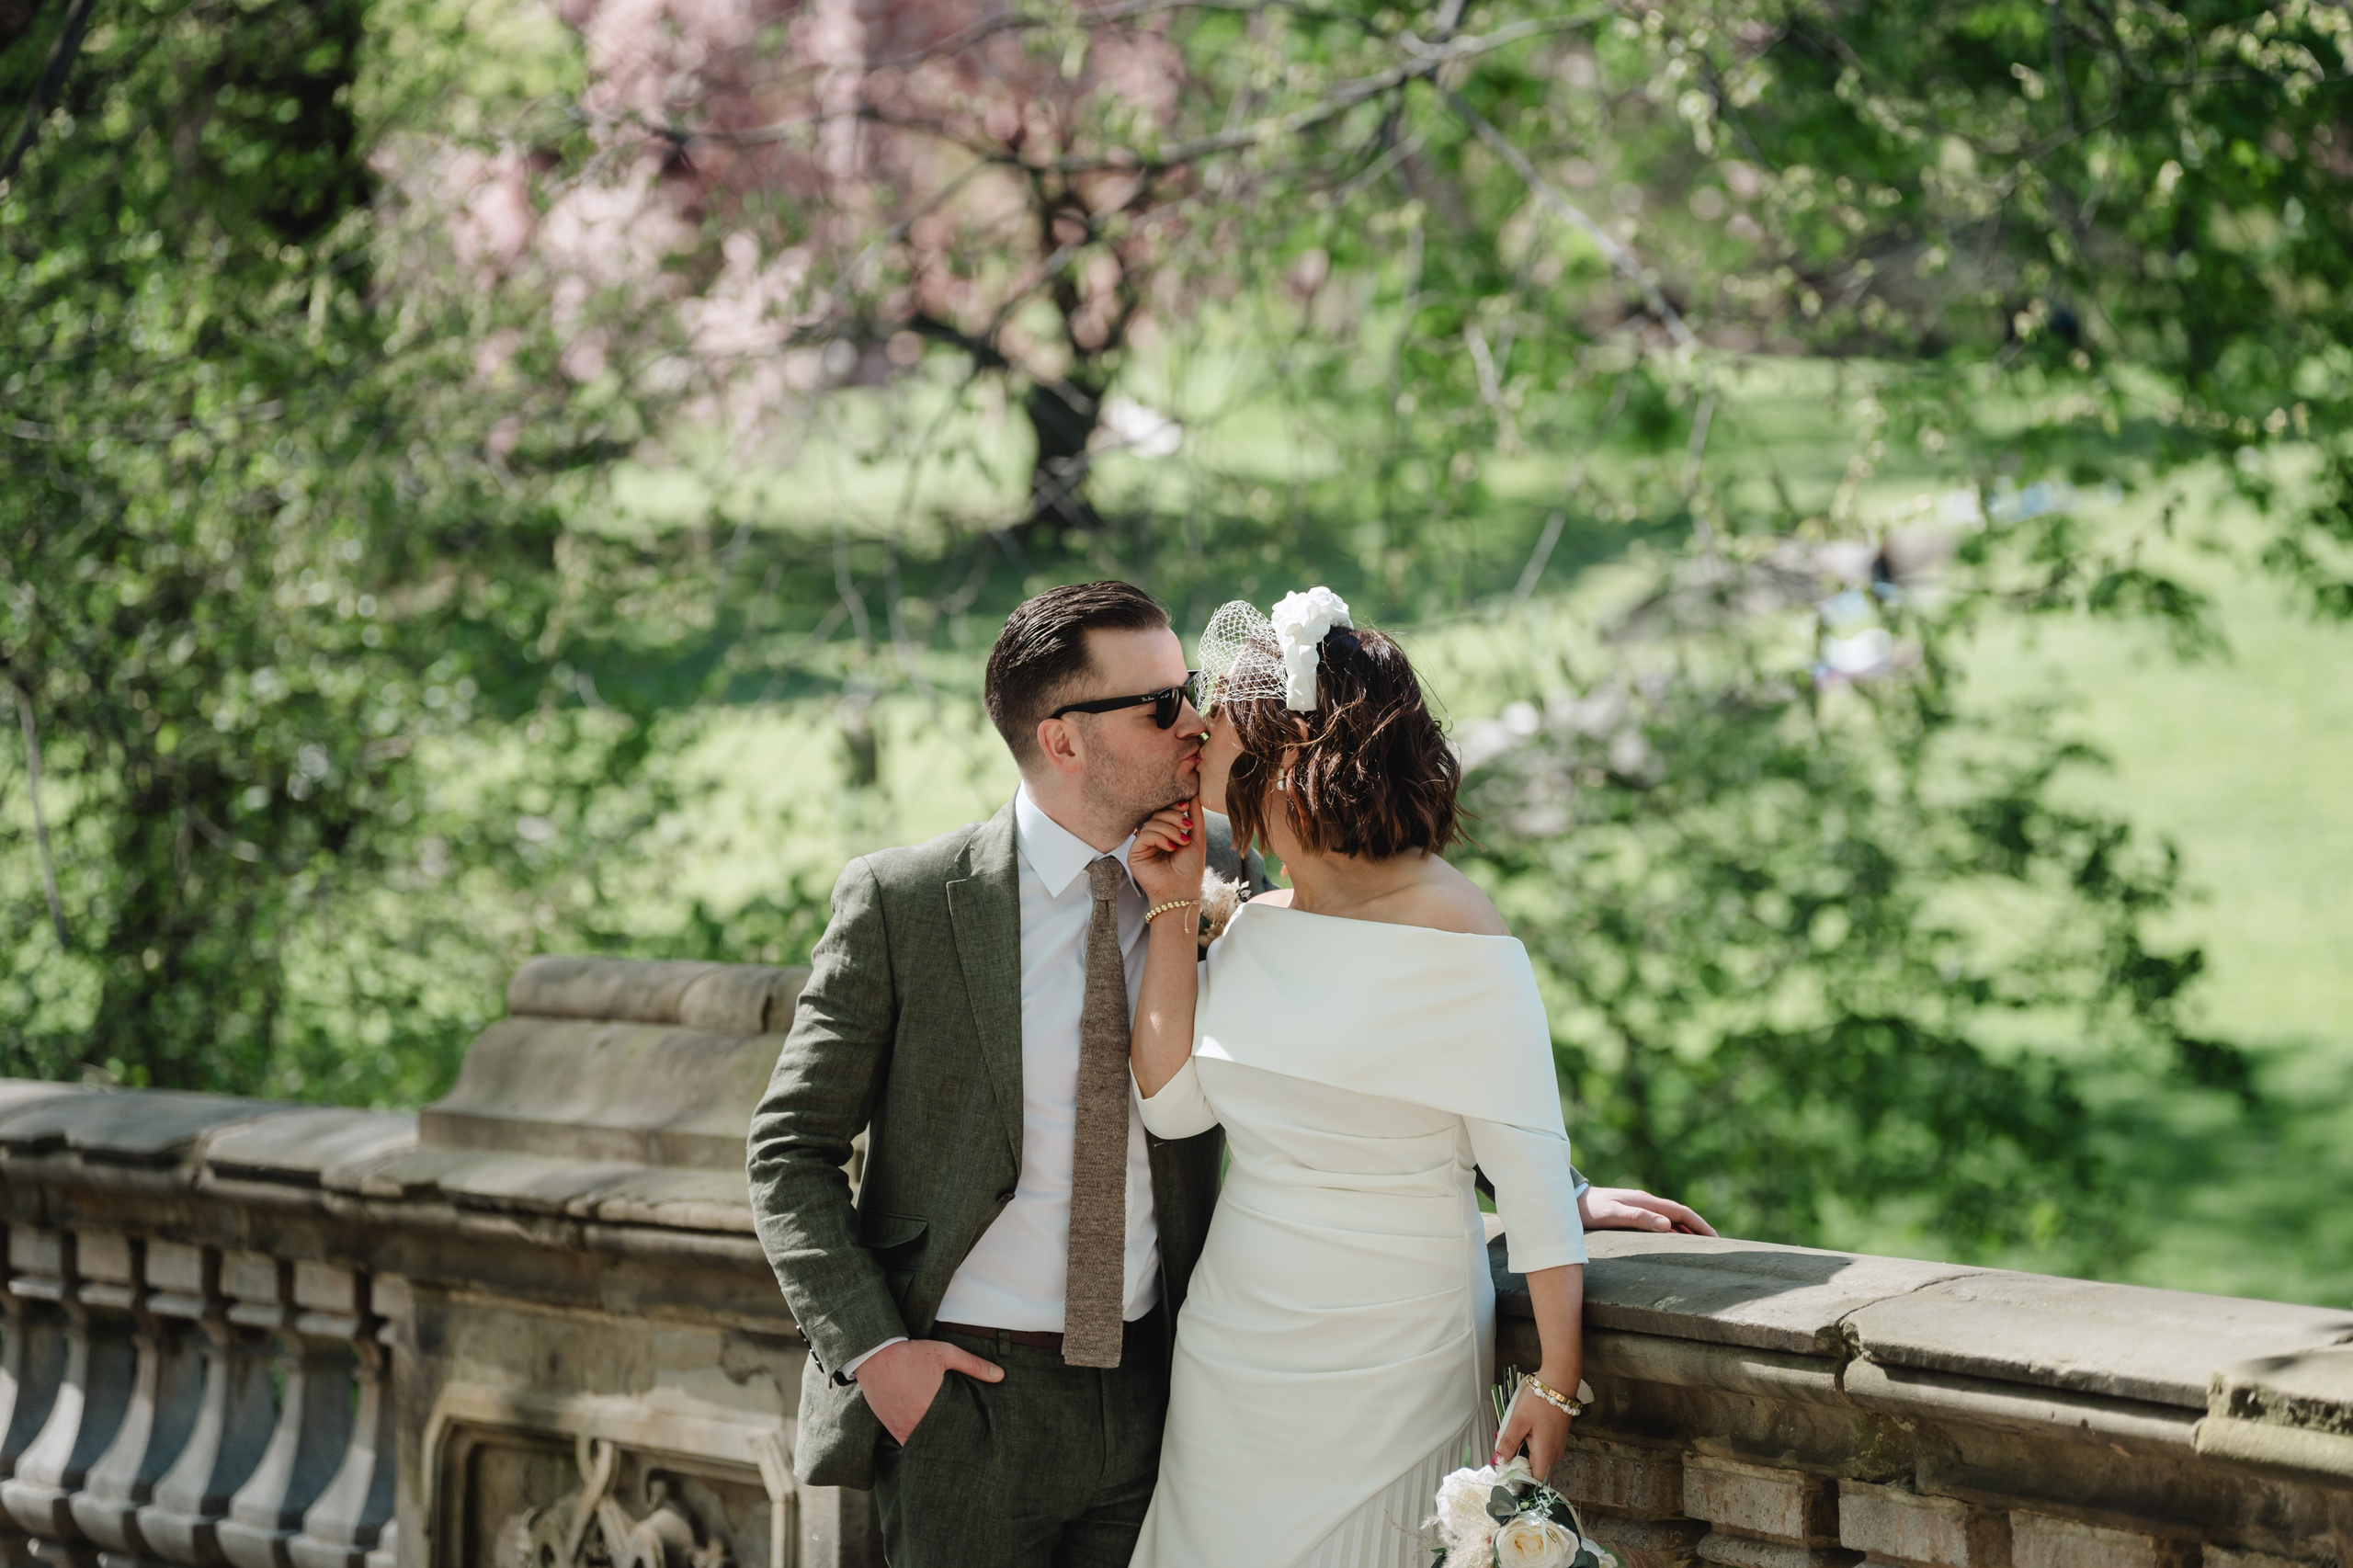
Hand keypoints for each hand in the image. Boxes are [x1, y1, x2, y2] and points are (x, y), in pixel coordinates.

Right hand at [853, 1338, 1002, 1442]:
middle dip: (950, 1444)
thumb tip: (1001, 1375)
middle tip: (963, 1450)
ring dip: (932, 1445)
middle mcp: (916, 1422)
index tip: (974, 1443)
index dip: (965, 1438)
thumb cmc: (912, 1353)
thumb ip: (974, 1365)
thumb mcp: (946, 1354)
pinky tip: (925, 1440)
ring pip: (921, 1445)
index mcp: (933, 1406)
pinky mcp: (890, 1426)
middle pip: (938, 1442)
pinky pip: (905, 1442)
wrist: (876, 1355)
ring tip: (946, 1447)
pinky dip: (915, 1442)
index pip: (955, 1431)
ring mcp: (901, 1426)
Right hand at [1128, 793, 1203, 908]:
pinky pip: (1145, 834)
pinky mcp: (1134, 853)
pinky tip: (1171, 848)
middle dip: (1174, 816)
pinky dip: (1160, 838)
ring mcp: (1143, 846)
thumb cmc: (1190, 869)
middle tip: (1187, 826)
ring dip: (1170, 829)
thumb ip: (1195, 816)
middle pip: (1157, 814)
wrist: (1182, 892)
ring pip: (1152, 823)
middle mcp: (1152, 838)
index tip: (1187, 805)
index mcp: (1165, 834)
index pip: (1165, 812)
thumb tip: (1195, 795)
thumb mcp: (1197, 838)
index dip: (1174, 806)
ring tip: (1182, 842)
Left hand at [1491, 1376, 1571, 1479]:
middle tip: (1505, 1456)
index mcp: (1546, 1453)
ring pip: (1538, 1463)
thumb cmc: (1540, 1399)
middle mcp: (1554, 1455)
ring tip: (1513, 1443)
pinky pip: (1542, 1453)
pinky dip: (1530, 1450)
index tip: (1505, 1475)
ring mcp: (1556, 1448)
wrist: (1559, 1382)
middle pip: (1536, 1475)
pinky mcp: (1555, 1440)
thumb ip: (1508, 1442)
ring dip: (1524, 1459)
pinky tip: (1523, 1437)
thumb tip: (1498, 1460)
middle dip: (1519, 1470)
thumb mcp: (1518, 1419)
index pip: (1535, 1482)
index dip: (1520, 1483)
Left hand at [1579, 1186, 1715, 1236]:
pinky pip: (1658, 1224)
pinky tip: (1671, 1244)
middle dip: (1699, 1229)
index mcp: (1645, 1201)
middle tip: (1716, 1247)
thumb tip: (1667, 1225)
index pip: (1681, 1213)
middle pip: (1680, 1215)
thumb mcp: (1611, 1214)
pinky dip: (1671, 1233)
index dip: (1700, 1225)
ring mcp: (1638, 1207)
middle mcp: (1645, 1202)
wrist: (1566, 1201)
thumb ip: (1637, 1218)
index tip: (1716, 1239)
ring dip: (1686, 1232)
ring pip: (1670, 1220)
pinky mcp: (1630, 1214)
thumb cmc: (1587, 1210)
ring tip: (1700, 1248)